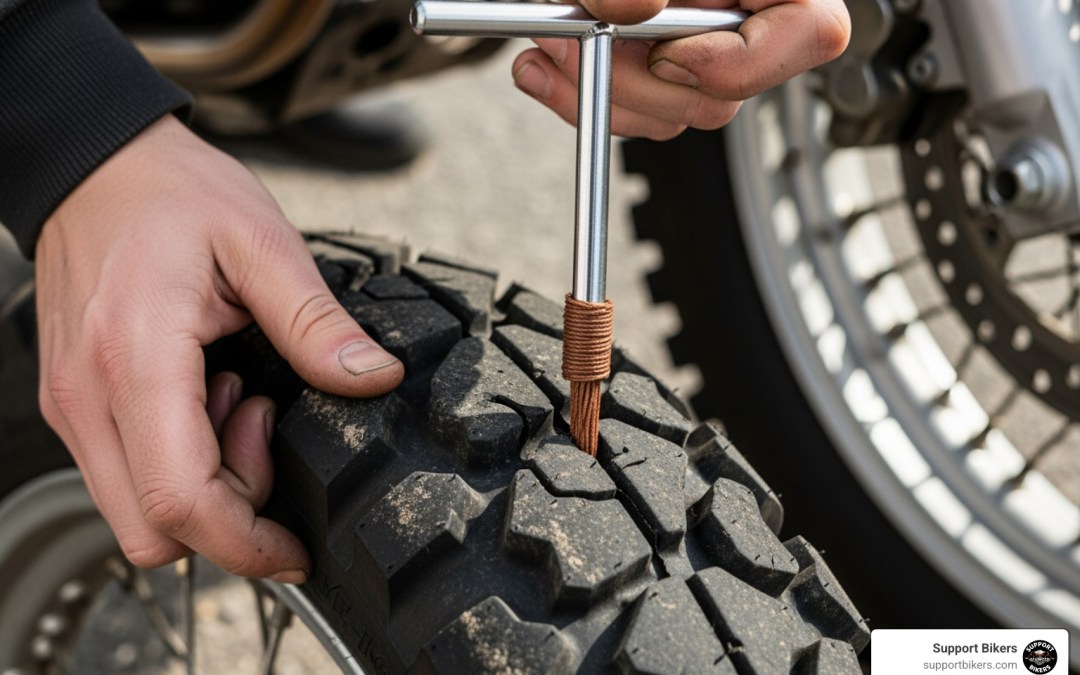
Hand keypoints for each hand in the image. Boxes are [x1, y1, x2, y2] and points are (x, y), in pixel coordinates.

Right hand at [35, 115, 403, 581]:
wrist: (96, 166)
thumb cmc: (171, 194)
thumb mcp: (261, 243)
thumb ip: (316, 321)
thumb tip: (373, 378)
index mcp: (135, 359)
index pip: (180, 500)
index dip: (246, 544)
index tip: (295, 548)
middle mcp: (88, 396)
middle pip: (152, 530)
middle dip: (228, 517)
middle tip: (267, 432)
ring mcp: (72, 404)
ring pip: (134, 512)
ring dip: (203, 487)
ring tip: (239, 401)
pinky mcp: (74, 402)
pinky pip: (124, 475)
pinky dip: (177, 463)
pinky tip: (207, 398)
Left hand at [511, 0, 850, 138]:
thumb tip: (633, 7)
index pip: (810, 31)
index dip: (740, 60)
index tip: (666, 53)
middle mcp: (752, 12)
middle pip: (724, 93)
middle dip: (634, 79)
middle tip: (572, 39)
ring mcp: (711, 49)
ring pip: (673, 114)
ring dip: (595, 86)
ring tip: (553, 38)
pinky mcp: (667, 72)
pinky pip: (637, 114)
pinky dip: (580, 93)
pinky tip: (545, 60)